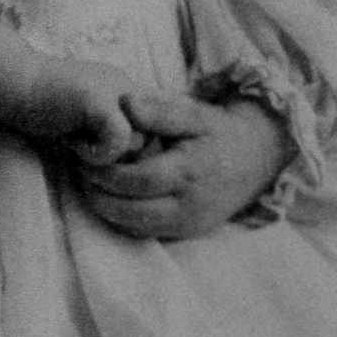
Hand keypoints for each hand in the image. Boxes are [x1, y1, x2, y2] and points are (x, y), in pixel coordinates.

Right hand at [0, 27, 139, 163]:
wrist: (10, 82)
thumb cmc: (40, 105)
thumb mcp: (86, 120)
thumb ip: (112, 134)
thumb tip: (134, 168)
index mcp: (128, 92)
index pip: (154, 134)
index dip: (129, 153)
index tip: (94, 150)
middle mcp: (129, 87)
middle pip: (150, 142)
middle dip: (120, 158)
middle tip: (83, 149)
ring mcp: (117, 91)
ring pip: (138, 144)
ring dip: (106, 156)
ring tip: (75, 144)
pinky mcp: (100, 101)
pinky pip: (119, 142)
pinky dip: (96, 154)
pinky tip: (71, 143)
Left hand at [77, 91, 289, 239]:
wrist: (257, 159)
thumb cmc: (219, 132)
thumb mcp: (194, 113)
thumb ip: (158, 110)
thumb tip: (124, 103)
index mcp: (188, 172)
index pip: (134, 181)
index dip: (103, 172)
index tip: (83, 156)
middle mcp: (187, 206)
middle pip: (128, 211)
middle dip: (96, 194)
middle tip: (79, 172)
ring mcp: (187, 224)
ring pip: (133, 227)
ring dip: (105, 209)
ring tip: (90, 183)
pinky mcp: (186, 233)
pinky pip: (146, 233)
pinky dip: (123, 217)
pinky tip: (112, 196)